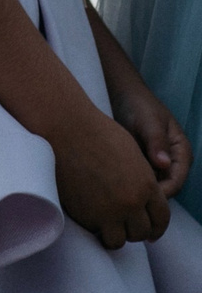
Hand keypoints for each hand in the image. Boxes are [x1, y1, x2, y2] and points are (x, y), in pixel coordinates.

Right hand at [56, 106, 173, 247]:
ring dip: (114, 235)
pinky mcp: (84, 214)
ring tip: (105, 226)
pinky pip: (94, 232)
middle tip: (123, 226)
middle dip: (134, 231)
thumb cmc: (96, 133)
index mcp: (147, 186)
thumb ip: (143, 180)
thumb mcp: (132, 155)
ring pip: (118, 241)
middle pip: (141, 233)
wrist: (66, 128)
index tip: (149, 231)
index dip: (156, 227)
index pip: (161, 219)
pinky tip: (88, 216)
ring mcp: (107, 211)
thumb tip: (142, 198)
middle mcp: (131, 202)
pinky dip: (93, 228)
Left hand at [113, 74, 193, 197]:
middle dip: (146, 196)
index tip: (138, 197)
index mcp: (181, 153)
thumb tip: (163, 165)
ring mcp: (155, 164)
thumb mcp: (148, 121)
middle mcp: (171, 162)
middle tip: (122, 199)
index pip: (175, 182)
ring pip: (149, 187)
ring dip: (135, 191)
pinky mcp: (140, 163)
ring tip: (114, 193)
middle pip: (163, 189)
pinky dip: (127, 182)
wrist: (122, 93)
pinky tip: (111, 183)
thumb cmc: (139, 104)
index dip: (160, 193)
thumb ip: (156, 142)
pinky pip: (137, 179)